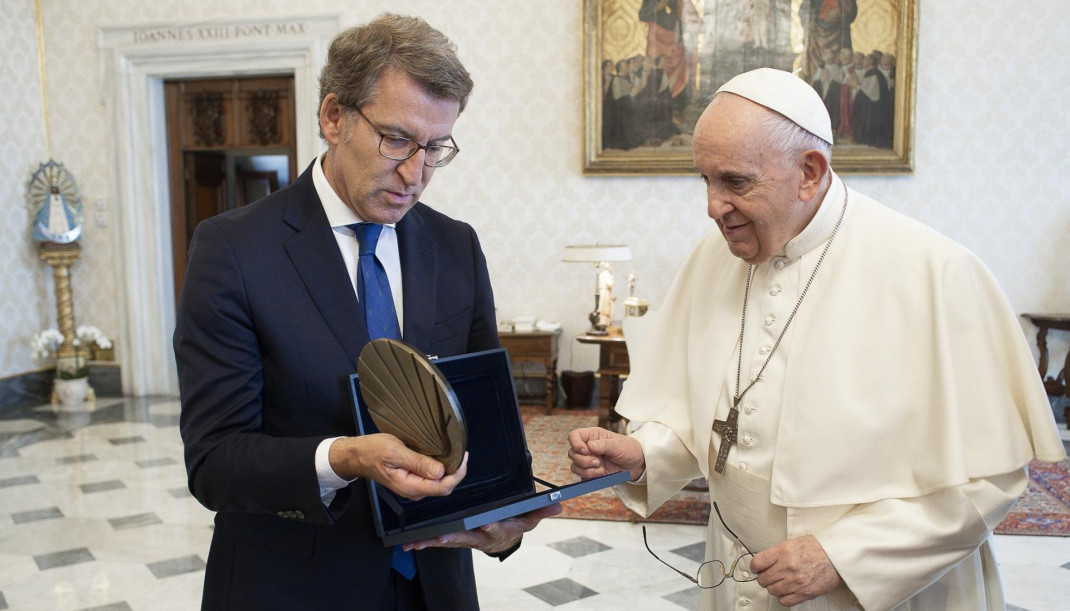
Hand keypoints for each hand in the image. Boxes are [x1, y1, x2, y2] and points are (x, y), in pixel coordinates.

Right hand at [328, 435, 466, 500]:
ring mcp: (413, 486)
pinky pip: (431, 478)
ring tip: (453, 452)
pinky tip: (441, 456)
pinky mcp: (412, 480)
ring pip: (439, 482)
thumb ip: (417, 463)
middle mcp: (414, 490)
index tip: (463, 456)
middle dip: (456, 471)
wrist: (357, 455)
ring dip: (448, 470)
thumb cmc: (373, 451)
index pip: (442, 487)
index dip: (457, 474)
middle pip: (444, 486)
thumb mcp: (395, 452)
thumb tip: (440, 472)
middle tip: (461, 451)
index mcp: (409, 486)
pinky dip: (439, 468)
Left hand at [402, 503, 562, 554]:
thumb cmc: (513, 524)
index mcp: (498, 531)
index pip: (496, 529)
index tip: (487, 524)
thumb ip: (540, 511)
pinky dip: (427, 541)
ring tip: (419, 541)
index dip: (492, 527)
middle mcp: (480, 537)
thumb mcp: (529, 519)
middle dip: (455, 536)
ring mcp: (466, 539)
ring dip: (434, 541)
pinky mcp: (455, 538)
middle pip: (467, 537)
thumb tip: (558, 504)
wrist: (501, 541)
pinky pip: (440, 540)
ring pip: (449, 540)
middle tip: (443, 535)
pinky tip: (413, 542)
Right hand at [567, 427, 644, 480]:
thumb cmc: (628, 449)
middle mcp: (587, 448)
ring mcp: (588, 460)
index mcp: (592, 436)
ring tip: (601, 470)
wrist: (636, 464)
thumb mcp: (617, 444)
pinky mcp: (591, 472)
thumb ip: (603, 445)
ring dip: (587, 471)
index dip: (575, 444)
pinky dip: (589, 478)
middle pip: (572, 453)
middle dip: (584, 461)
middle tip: (598, 462)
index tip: (586, 451)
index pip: (573, 436)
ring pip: (575, 467)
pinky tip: (601, 475)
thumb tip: (589, 446)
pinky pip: (581, 477)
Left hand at [750, 535, 841, 606]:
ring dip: (773, 587)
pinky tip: (786, 591)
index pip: (757, 563)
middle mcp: (788, 567)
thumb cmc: (818, 548)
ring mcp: (796, 581)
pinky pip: (785, 601)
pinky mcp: (804, 593)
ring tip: (779, 582)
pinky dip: (783, 597)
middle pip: (763, 579)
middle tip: (768, 575)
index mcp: (784, 551)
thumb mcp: (793, 542)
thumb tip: (764, 561)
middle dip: (764, 577)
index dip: (754, 566)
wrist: (837, 557)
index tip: (756, 568)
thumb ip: (778, 552)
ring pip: (772, 590)